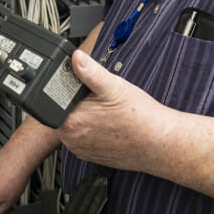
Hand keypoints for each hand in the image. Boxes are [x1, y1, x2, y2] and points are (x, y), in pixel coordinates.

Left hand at [56, 50, 169, 173]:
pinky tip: (109, 123)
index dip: (66, 87)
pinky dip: (92, 128)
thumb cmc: (141, 118)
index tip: (81, 85)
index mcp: (70, 121)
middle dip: (77, 101)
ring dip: (85, 115)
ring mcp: (81, 150)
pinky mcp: (91, 155)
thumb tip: (75, 57)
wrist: (161, 143)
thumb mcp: (114, 86)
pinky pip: (84, 137)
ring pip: (74, 124)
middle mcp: (71, 140)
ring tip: (106, 111)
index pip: (53, 99)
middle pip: (63, 111)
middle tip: (99, 98)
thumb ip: (90, 71)